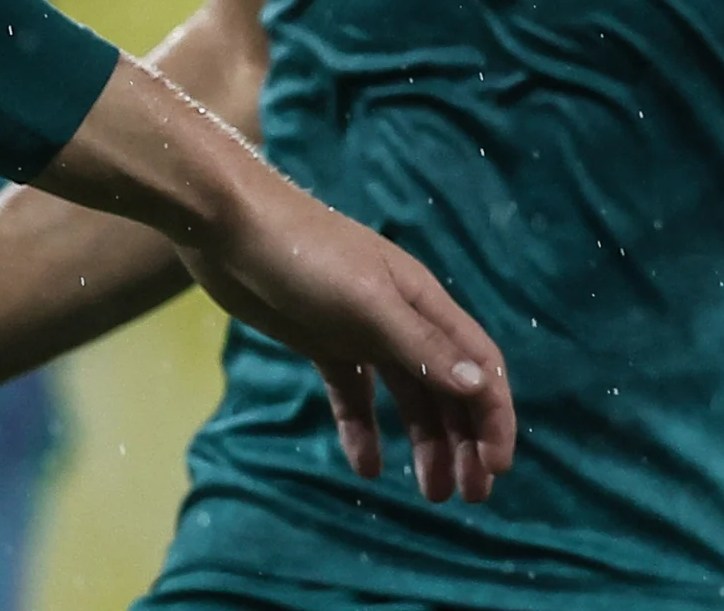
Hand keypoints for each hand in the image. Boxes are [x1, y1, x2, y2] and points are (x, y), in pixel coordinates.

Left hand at [179, 170, 517, 504]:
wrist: (228, 227)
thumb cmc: (303, 255)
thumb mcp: (366, 302)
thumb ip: (421, 345)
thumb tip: (480, 386)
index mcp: (423, 302)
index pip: (478, 364)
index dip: (494, 415)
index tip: (496, 468)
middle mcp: (401, 317)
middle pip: (448, 387)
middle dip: (466, 440)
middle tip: (468, 496)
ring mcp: (361, 331)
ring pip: (408, 396)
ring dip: (426, 443)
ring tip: (431, 493)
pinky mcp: (323, 341)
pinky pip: (355, 395)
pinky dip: (365, 430)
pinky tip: (367, 467)